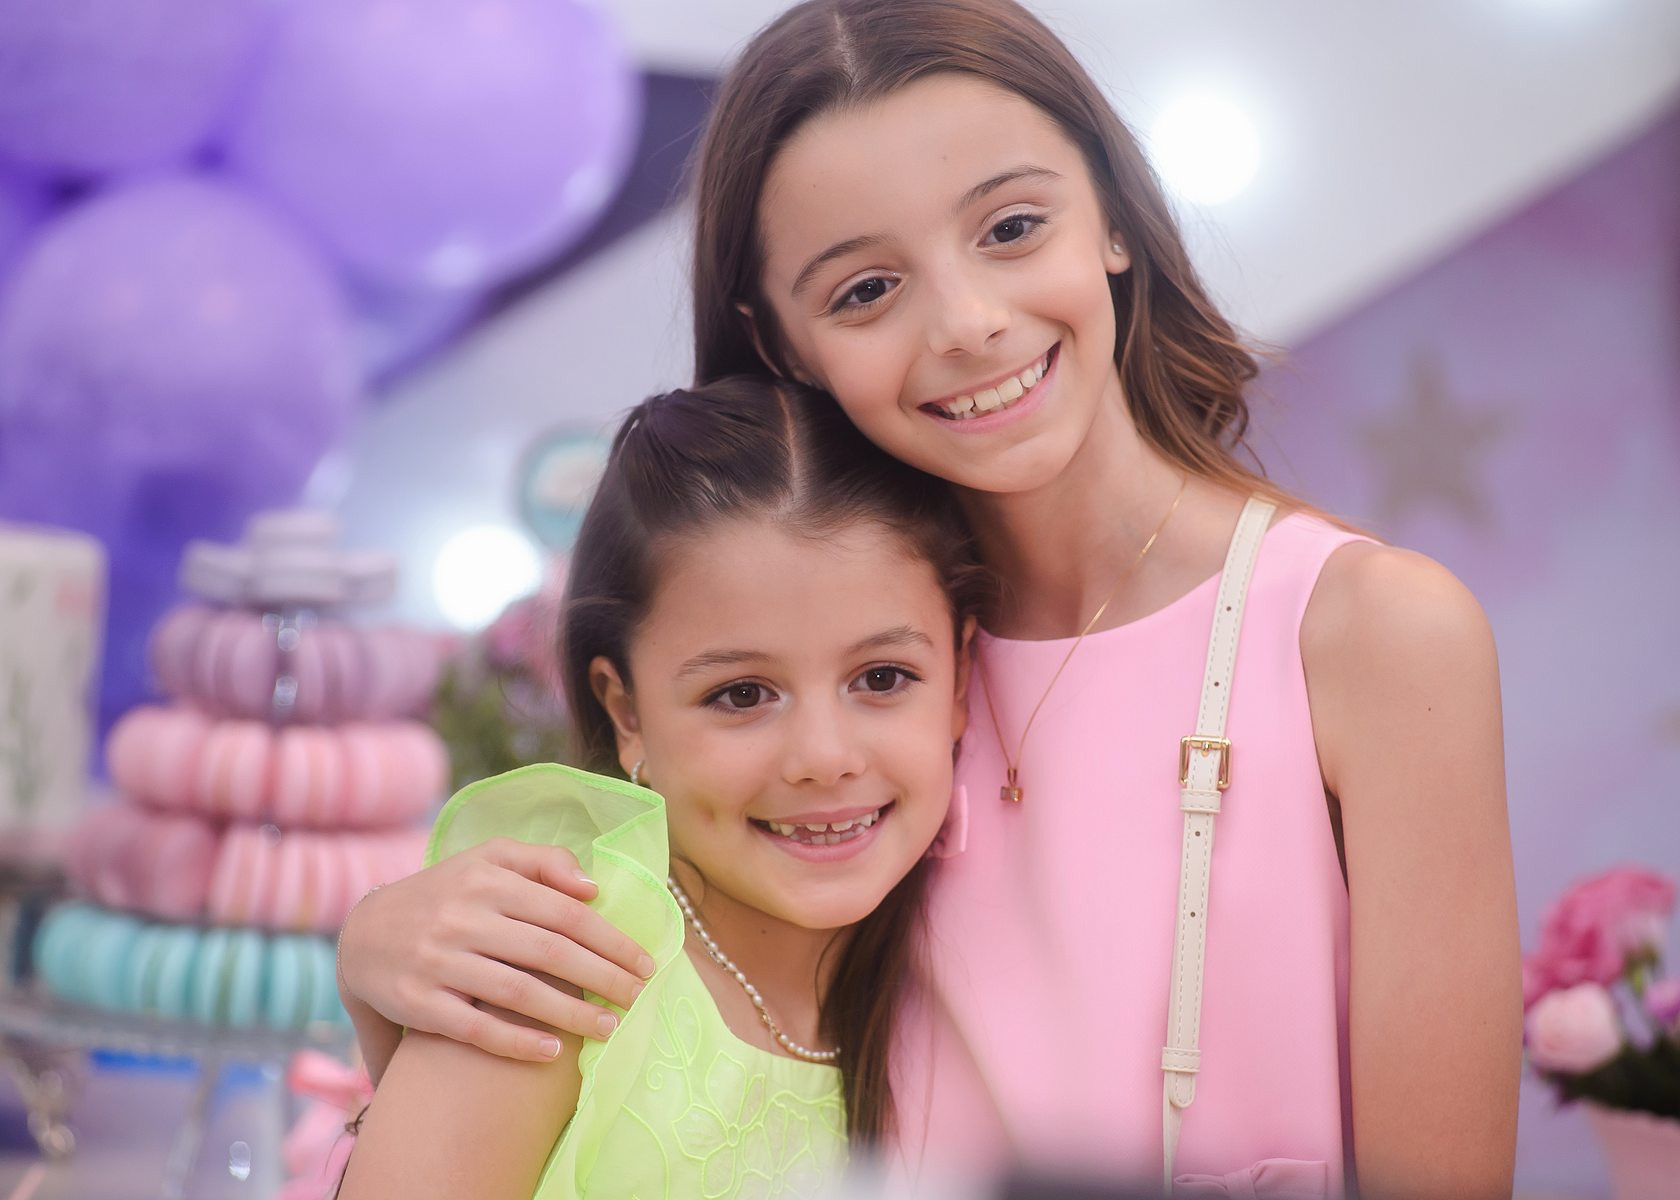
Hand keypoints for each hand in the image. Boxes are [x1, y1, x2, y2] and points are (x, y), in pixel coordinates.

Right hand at [338, 838, 655, 1061]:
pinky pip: (476, 1027)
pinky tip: (553, 1052)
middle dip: (603, 977)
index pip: (565, 911)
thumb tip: (592, 886)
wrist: (360, 935)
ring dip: (571, 1014)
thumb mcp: (486, 860)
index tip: (645, 963)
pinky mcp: (418, 1003)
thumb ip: (541, 862)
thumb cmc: (443, 895)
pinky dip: (517, 1042)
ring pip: (518, 991)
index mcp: (487, 880)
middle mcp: (463, 918)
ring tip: (609, 1029)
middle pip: (550, 951)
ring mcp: (438, 961)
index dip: (610, 939)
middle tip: (638, 997)